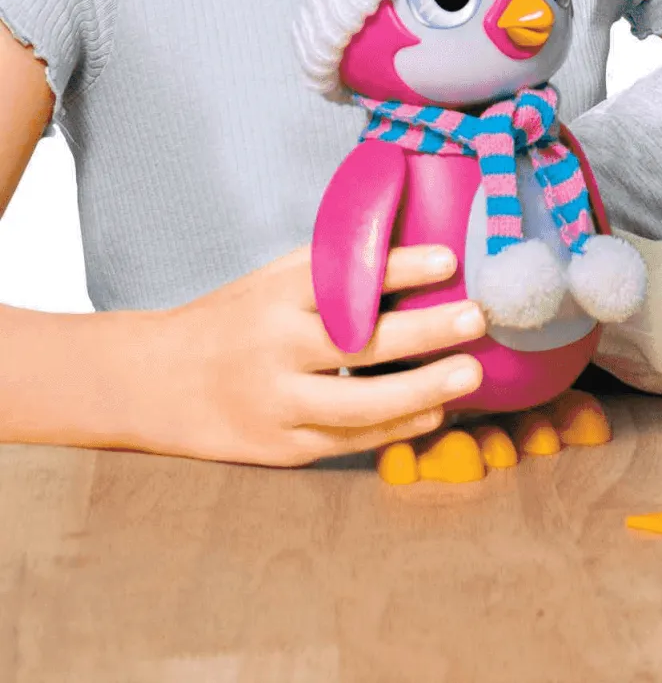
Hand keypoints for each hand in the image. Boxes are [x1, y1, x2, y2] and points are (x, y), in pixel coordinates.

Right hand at [129, 244, 486, 465]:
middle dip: (423, 331)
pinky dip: (395, 429)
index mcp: (275, 295)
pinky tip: (435, 413)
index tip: (449, 259)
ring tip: (470, 374)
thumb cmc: (236, 318)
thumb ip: (334, 267)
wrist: (154, 382)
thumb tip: (415, 244)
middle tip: (476, 317)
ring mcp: (275, 403)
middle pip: (356, 344)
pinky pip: (346, 441)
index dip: (398, 267)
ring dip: (420, 391)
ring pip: (356, 405)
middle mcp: (274, 348)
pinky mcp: (279, 448)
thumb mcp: (274, 278)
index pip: (343, 277)